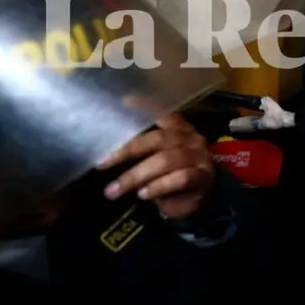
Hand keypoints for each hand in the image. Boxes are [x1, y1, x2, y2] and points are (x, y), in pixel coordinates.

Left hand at [96, 113, 215, 219]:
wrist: (198, 202)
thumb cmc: (171, 179)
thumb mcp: (154, 161)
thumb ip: (141, 150)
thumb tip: (108, 149)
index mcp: (180, 129)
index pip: (163, 114)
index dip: (146, 107)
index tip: (124, 101)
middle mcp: (191, 138)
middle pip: (157, 139)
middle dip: (127, 151)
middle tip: (101, 164)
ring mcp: (199, 157)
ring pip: (165, 160)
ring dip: (136, 176)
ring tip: (114, 190)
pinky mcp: (203, 177)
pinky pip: (179, 179)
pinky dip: (158, 186)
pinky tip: (143, 194)